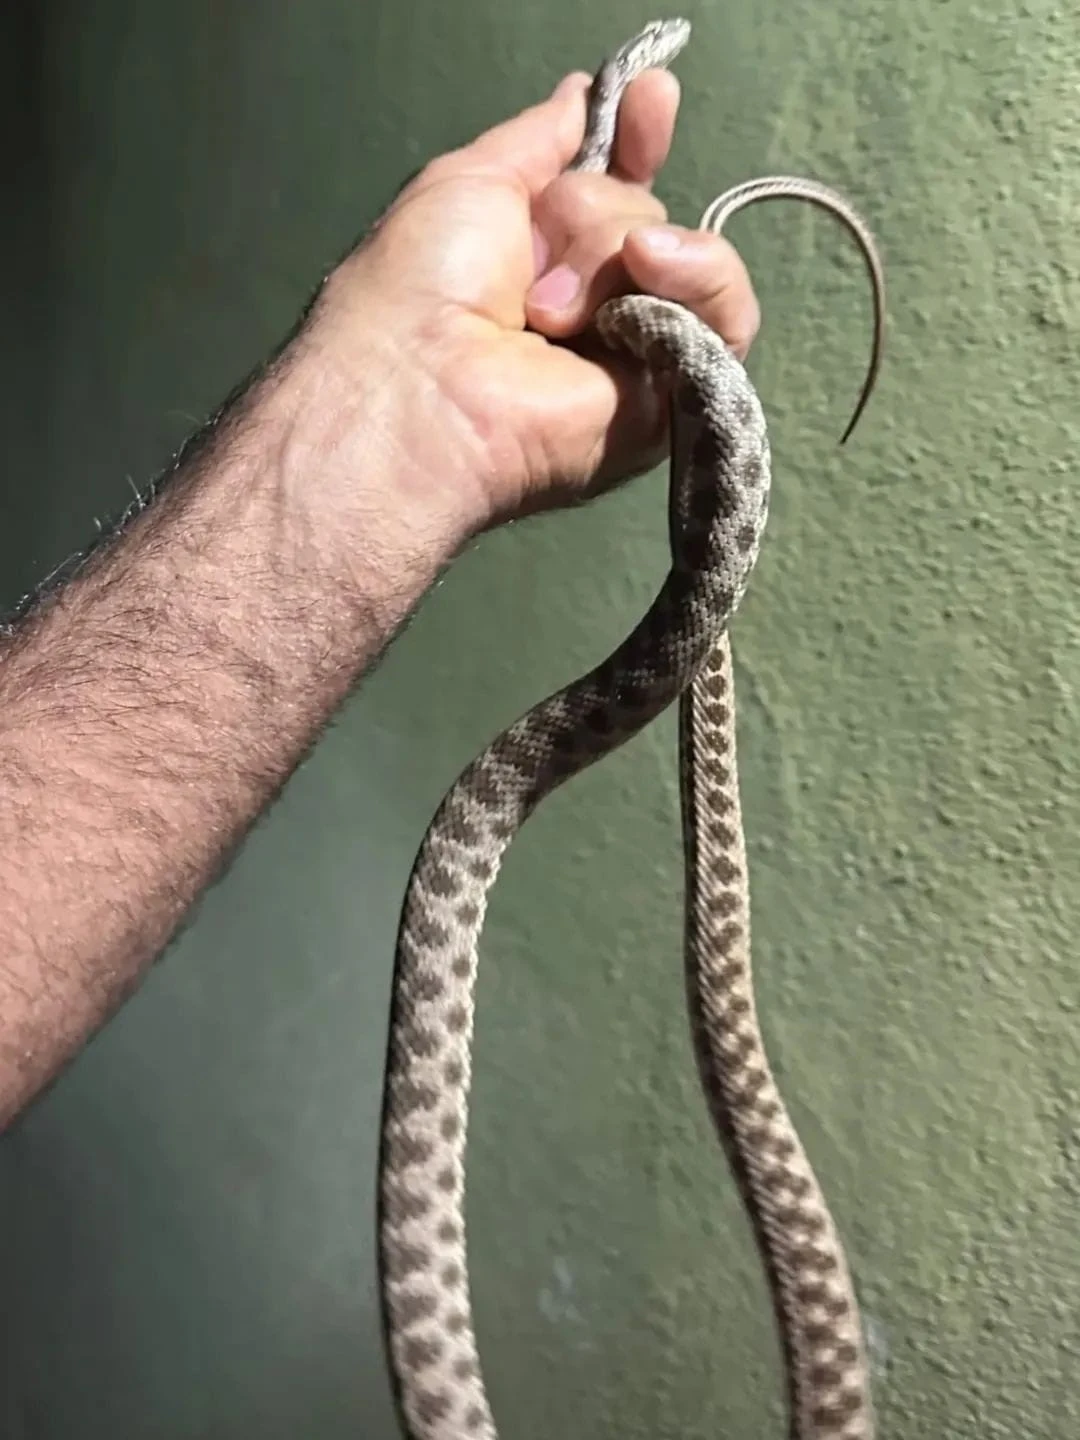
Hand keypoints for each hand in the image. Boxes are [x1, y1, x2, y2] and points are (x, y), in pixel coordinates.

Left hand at [313, 66, 759, 534]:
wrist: (427, 389)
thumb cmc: (423, 285)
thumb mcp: (473, 179)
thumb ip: (541, 139)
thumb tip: (585, 93)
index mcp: (545, 259)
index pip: (621, 188)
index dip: (640, 140)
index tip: (653, 97)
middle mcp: (595, 305)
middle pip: (644, 212)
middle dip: (590, 214)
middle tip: (528, 267)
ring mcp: (640, 351)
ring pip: (684, 254)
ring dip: (618, 250)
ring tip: (554, 304)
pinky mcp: (677, 395)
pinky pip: (728, 315)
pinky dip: (700, 277)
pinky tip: (647, 271)